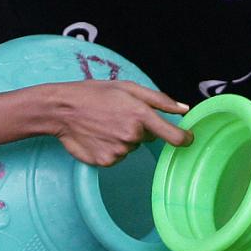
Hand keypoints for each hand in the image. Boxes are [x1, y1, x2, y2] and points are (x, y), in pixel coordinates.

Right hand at [46, 80, 190, 166]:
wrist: (62, 109)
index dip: (185, 139)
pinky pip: (117, 156)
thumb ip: (159, 100)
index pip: (174, 136)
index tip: (188, 139)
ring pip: (131, 147)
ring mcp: (119, 151)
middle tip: (118, 115)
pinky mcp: (107, 162)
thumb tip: (184, 109)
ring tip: (105, 124)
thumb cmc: (94, 94)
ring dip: (123, 137)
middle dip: (139, 128)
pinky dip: (110, 147)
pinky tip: (98, 135)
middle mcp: (132, 135)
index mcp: (140, 115)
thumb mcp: (127, 88)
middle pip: (148, 137)